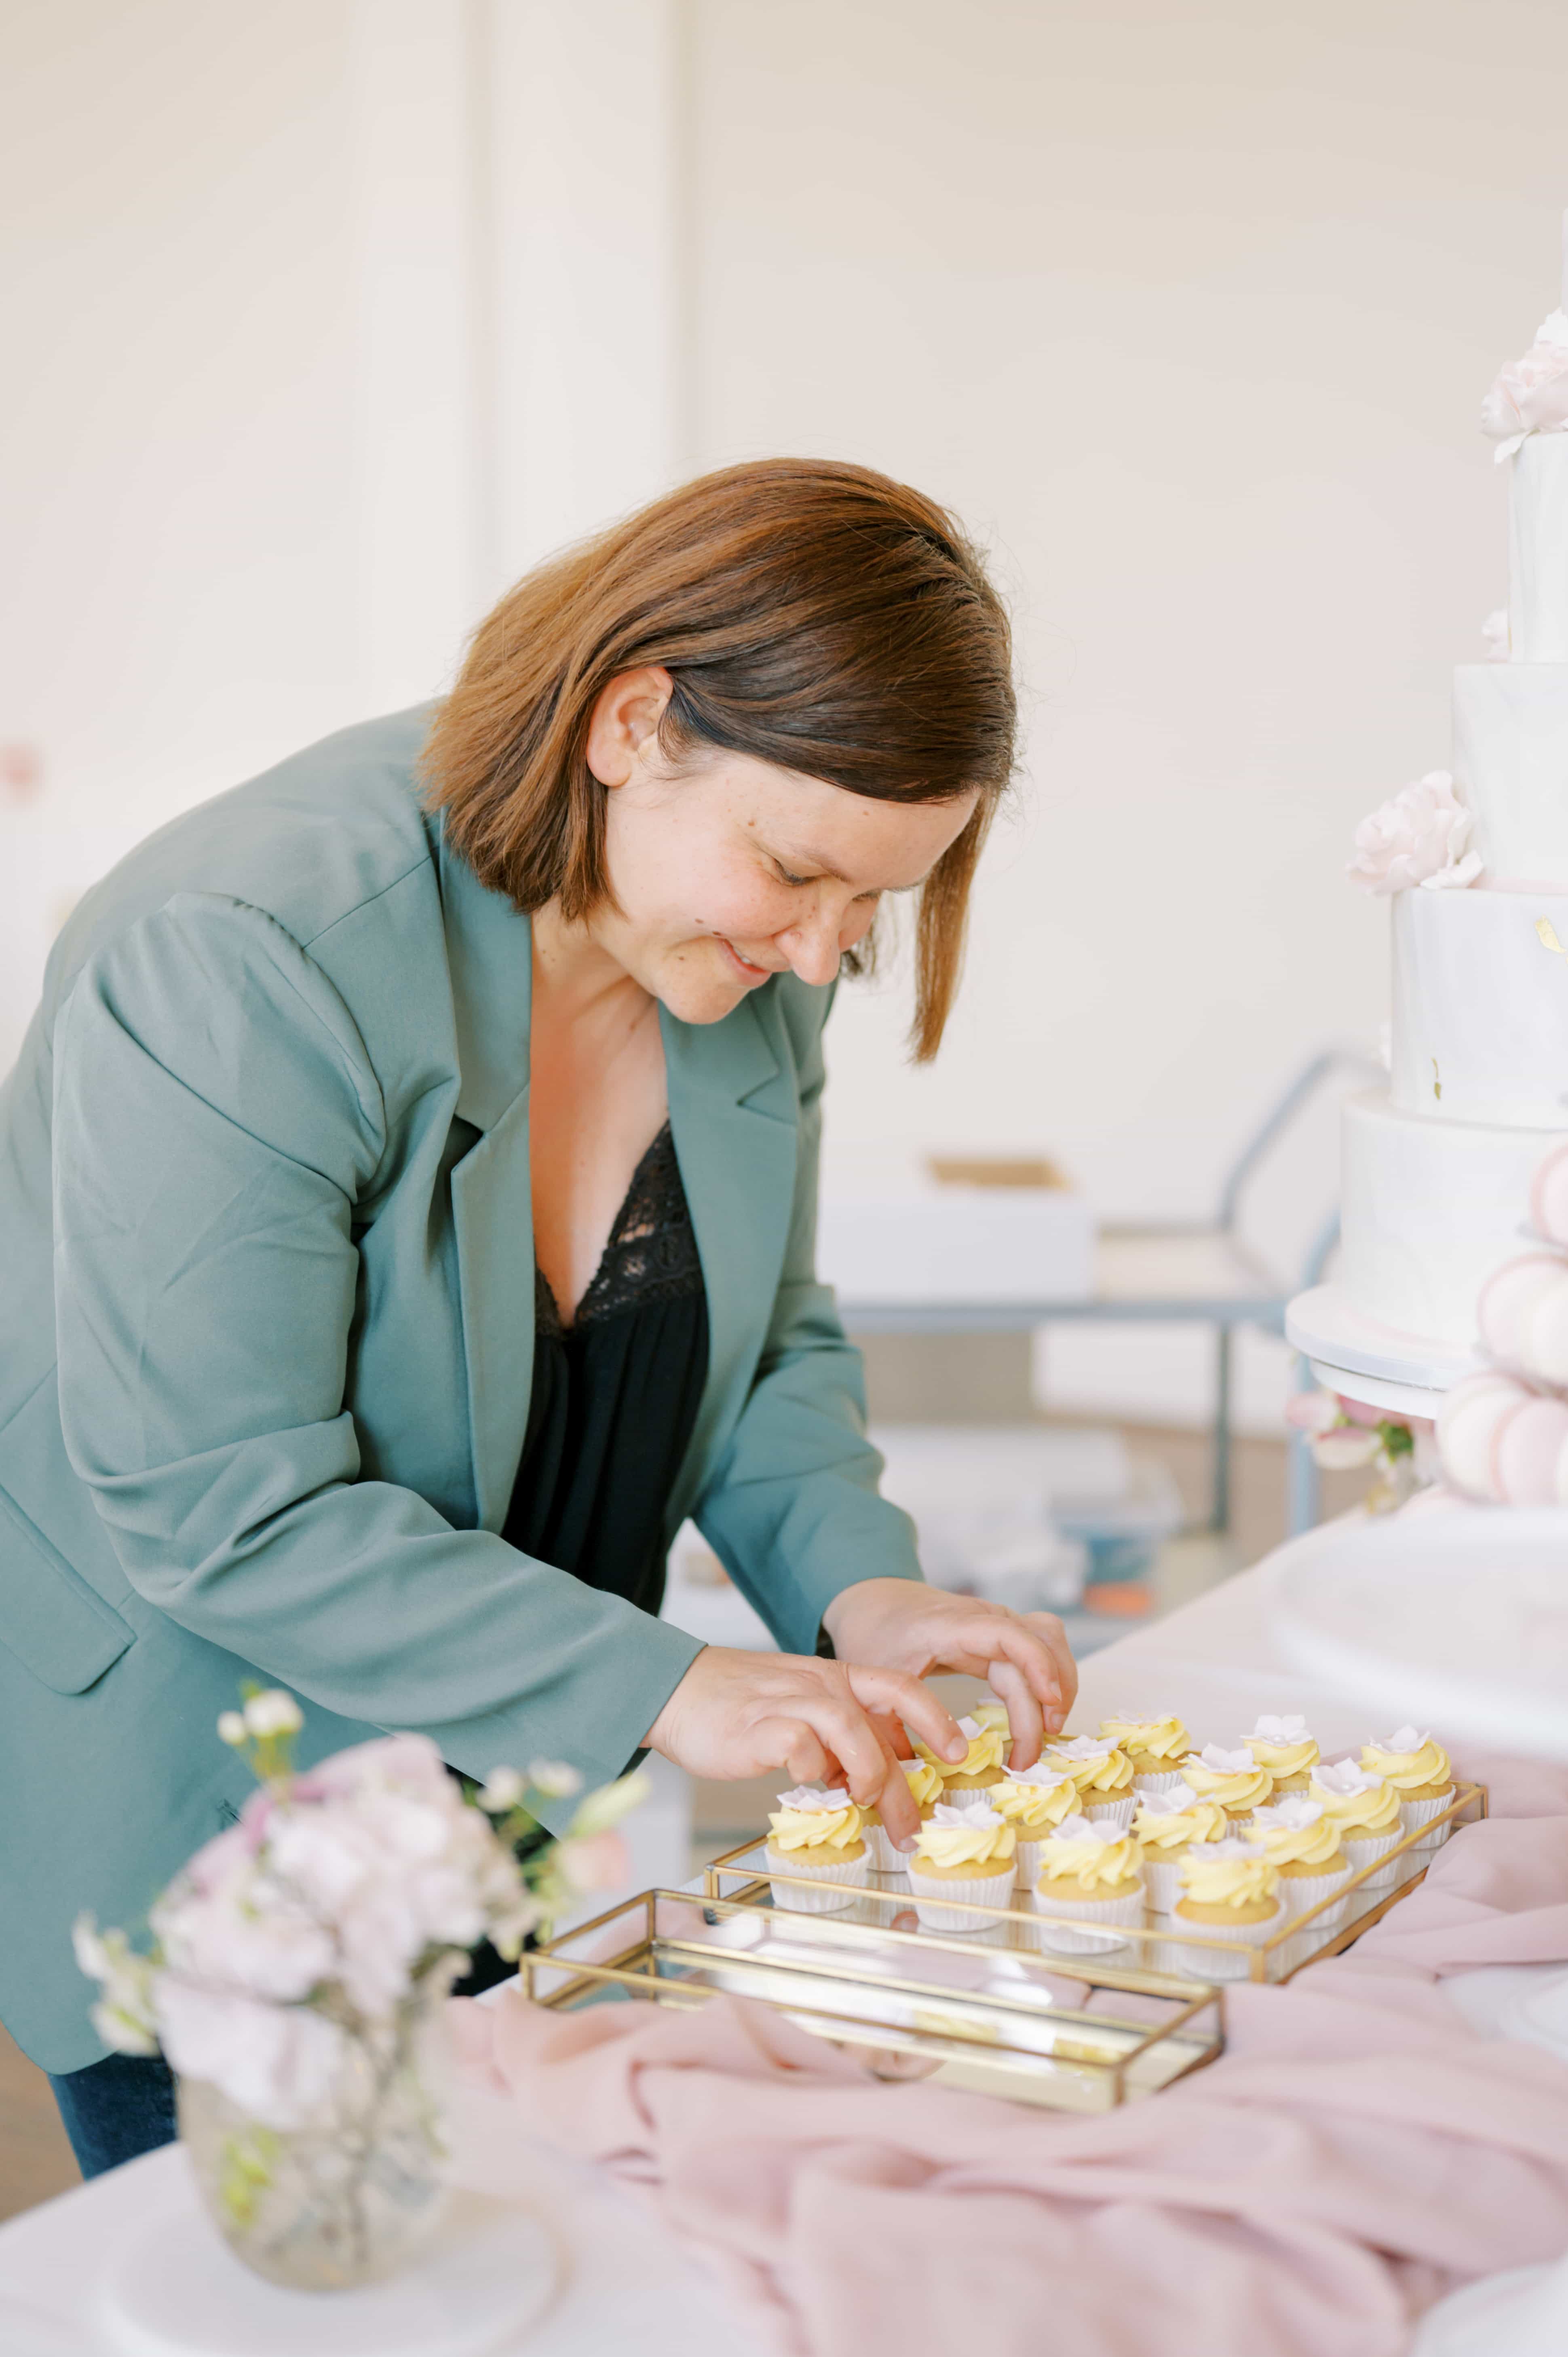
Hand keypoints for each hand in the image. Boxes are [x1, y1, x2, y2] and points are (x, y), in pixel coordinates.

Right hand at [643, 1646, 967, 1850]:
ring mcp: (789, 1703)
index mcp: (835, 1678)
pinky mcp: (758, 1728)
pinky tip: (804, 1784)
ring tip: (859, 1804)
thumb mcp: (801, 1706)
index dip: (935, 1720)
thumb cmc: (740, 1705)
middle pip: (881, 1726)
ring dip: (864, 1774)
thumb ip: (837, 1736)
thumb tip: (871, 1780)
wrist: (678, 1689)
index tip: (957, 1754)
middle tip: (911, 1829)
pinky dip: (810, 1770)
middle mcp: (819, 1686)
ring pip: (849, 1730)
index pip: (901, 1688)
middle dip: (903, 1786)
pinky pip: (799, 1747)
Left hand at [820, 1581, 1078, 1769]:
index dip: (1036, 1665)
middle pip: (1036, 1647)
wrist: (874, 1601)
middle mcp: (982, 1617)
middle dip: (1047, 1701)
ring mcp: (995, 1621)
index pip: (1008, 1634)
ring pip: (1048, 1640)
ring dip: (1058, 1684)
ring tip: (1045, 1734)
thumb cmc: (872, 1636)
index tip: (1049, 1705)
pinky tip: (1040, 1714)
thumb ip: (891, 1719)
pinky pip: (1039, 1646)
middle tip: (1029, 1755)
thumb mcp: (875, 1675)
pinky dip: (1048, 1678)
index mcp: (950, 1625)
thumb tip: (908, 1770)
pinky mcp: (1001, 1632)